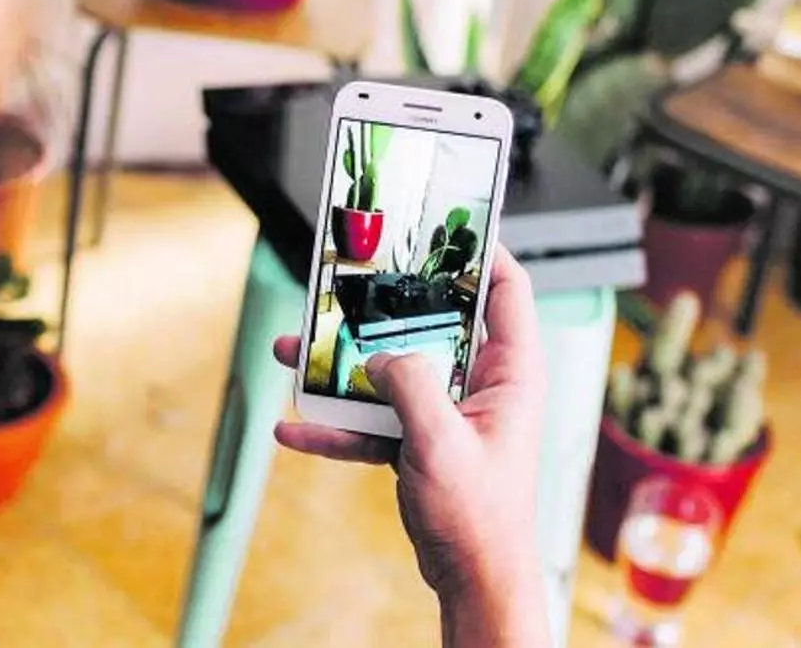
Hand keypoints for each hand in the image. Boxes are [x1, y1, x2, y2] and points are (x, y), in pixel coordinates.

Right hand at [273, 246, 548, 647]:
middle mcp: (480, 383)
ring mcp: (447, 411)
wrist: (471, 577)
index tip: (443, 223)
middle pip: (430, 322)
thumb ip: (409, 386)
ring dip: (341, 366)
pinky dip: (336, 426)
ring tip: (292, 353)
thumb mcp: (442, 442)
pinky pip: (372, 419)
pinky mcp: (420, 439)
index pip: (505, 289)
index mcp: (509, 372)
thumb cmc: (481, 516)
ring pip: (390, 369)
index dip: (480, 250)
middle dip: (382, 305)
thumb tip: (379, 357)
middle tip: (348, 278)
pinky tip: (295, 431)